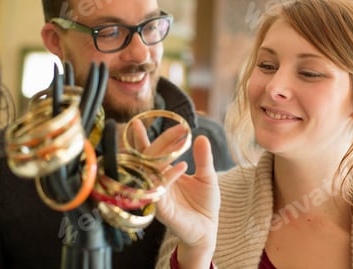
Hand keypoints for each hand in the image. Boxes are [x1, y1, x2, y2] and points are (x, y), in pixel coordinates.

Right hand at [155, 135, 219, 266]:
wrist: (208, 229)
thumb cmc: (204, 204)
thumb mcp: (207, 177)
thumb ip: (203, 158)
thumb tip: (201, 137)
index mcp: (164, 174)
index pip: (151, 153)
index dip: (147, 138)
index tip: (145, 122)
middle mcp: (156, 183)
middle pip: (148, 158)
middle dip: (160, 140)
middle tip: (178, 128)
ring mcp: (157, 195)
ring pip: (150, 171)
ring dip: (162, 154)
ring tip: (179, 139)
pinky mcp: (162, 210)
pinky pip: (160, 190)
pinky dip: (169, 176)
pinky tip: (182, 165)